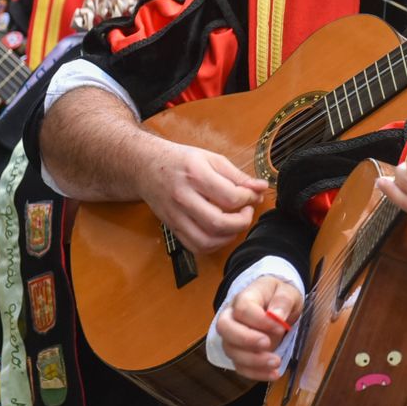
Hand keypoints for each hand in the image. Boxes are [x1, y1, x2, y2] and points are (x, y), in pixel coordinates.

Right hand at [137, 142, 268, 252]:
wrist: (145, 167)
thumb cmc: (180, 161)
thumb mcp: (211, 159)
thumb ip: (237, 175)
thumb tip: (261, 187)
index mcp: (195, 175)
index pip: (230, 197)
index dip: (249, 199)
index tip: (254, 195)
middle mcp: (183, 198)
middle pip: (219, 223)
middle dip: (242, 221)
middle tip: (247, 211)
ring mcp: (175, 216)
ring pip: (207, 240)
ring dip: (229, 236)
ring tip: (236, 222)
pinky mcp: (172, 228)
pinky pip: (195, 246)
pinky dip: (214, 244)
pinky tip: (221, 232)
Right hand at [214, 275, 303, 379]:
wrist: (275, 305)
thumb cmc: (279, 297)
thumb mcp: (287, 292)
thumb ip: (283, 301)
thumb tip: (277, 316)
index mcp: (244, 298)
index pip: (243, 308)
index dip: (259, 320)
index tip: (280, 327)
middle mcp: (232, 317)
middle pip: (226, 329)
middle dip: (246, 339)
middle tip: (267, 344)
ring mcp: (232, 337)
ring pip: (231, 351)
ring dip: (253, 360)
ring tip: (276, 362)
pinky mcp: (239, 354)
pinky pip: (240, 366)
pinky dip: (255, 373)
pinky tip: (273, 374)